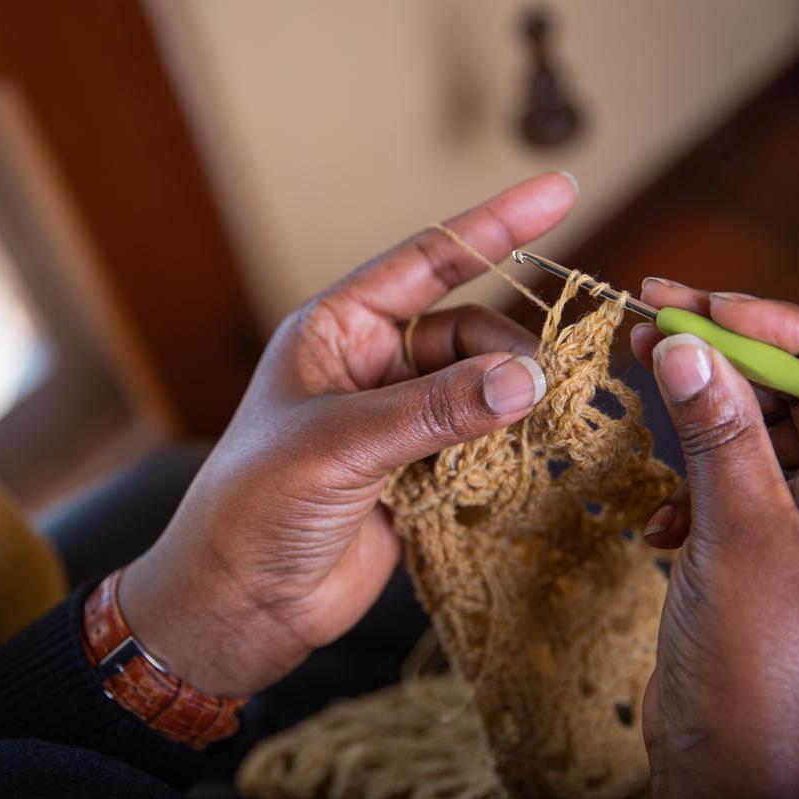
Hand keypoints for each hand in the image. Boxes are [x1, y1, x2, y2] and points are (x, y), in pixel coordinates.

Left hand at [117, 173, 576, 696]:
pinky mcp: (416, 475)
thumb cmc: (255, 508)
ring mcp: (395, 422)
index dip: (494, 226)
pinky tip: (528, 457)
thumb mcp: (340, 445)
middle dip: (510, 348)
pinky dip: (507, 447)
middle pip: (466, 331)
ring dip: (513, 402)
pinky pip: (479, 443)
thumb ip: (435, 410)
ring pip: (479, 388)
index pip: (426, 262)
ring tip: (541, 424)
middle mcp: (369, 367)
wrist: (238, 606)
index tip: (560, 192)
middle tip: (544, 387)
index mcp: (336, 332)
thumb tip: (527, 379)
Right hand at [630, 282, 798, 798]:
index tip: (713, 305)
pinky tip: (662, 518)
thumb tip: (682, 341)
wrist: (723, 767)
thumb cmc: (761, 671)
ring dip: (701, 411)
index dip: (794, 328)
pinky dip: (690, 479)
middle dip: (733, 354)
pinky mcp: (768, 538)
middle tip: (656, 310)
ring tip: (638, 369)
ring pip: (762, 426)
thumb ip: (717, 432)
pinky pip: (732, 471)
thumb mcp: (738, 536)